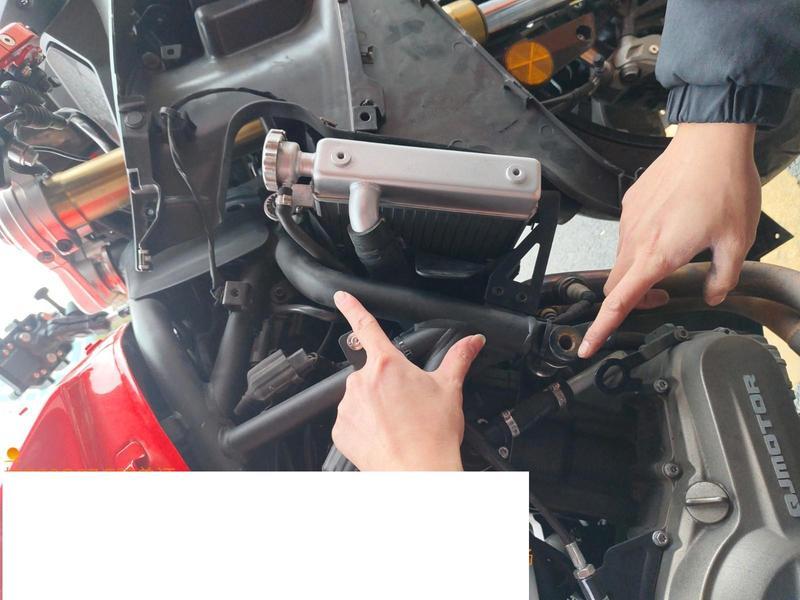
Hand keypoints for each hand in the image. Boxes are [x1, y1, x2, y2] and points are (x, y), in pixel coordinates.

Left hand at [331, 291, 484, 470]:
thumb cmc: (433, 434)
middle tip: (404, 403)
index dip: (352, 307)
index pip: (366, 326)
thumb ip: (458, 358)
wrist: (418, 473)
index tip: (341, 296)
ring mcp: (348, 406)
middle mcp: (362, 381)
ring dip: (373, 404)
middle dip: (384, 382)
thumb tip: (472, 341)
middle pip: (370, 371)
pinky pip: (349, 420)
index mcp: (388, 365)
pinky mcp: (340, 430)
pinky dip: (363, 425)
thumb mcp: (450, 389)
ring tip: (396, 423)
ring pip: (359, 396)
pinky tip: (383, 435)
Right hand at [578, 123, 760, 357]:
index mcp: (658, 255)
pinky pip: (627, 236)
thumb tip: (713, 294)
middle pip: (615, 286)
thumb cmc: (724, 186)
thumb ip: (724, 277)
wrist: (711, 141)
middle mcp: (636, 240)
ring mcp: (629, 221)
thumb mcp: (738, 240)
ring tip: (674, 258)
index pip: (618, 302)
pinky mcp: (630, 204)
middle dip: (632, 301)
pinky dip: (641, 246)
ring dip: (638, 273)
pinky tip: (670, 229)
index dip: (601, 329)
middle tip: (662, 297)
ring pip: (621, 262)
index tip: (586, 346)